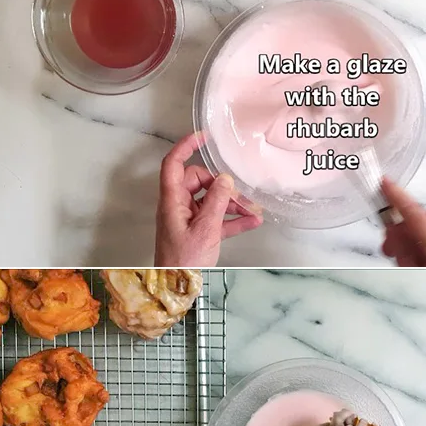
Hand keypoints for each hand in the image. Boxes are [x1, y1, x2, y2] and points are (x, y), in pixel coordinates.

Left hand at [155, 132, 262, 266]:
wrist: (177, 288)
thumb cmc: (183, 263)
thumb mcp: (205, 230)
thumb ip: (216, 202)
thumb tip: (225, 179)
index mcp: (172, 201)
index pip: (172, 164)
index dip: (185, 147)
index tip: (203, 137)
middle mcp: (177, 207)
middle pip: (198, 182)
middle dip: (221, 185)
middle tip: (241, 195)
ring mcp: (186, 220)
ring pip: (210, 201)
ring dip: (232, 204)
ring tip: (253, 211)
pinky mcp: (196, 233)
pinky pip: (216, 219)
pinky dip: (232, 219)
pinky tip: (252, 221)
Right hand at [380, 179, 425, 266]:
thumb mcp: (408, 282)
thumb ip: (402, 251)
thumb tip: (395, 231)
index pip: (419, 216)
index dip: (399, 198)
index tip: (386, 183)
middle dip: (407, 226)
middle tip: (389, 242)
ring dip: (420, 241)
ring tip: (405, 261)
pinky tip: (424, 266)